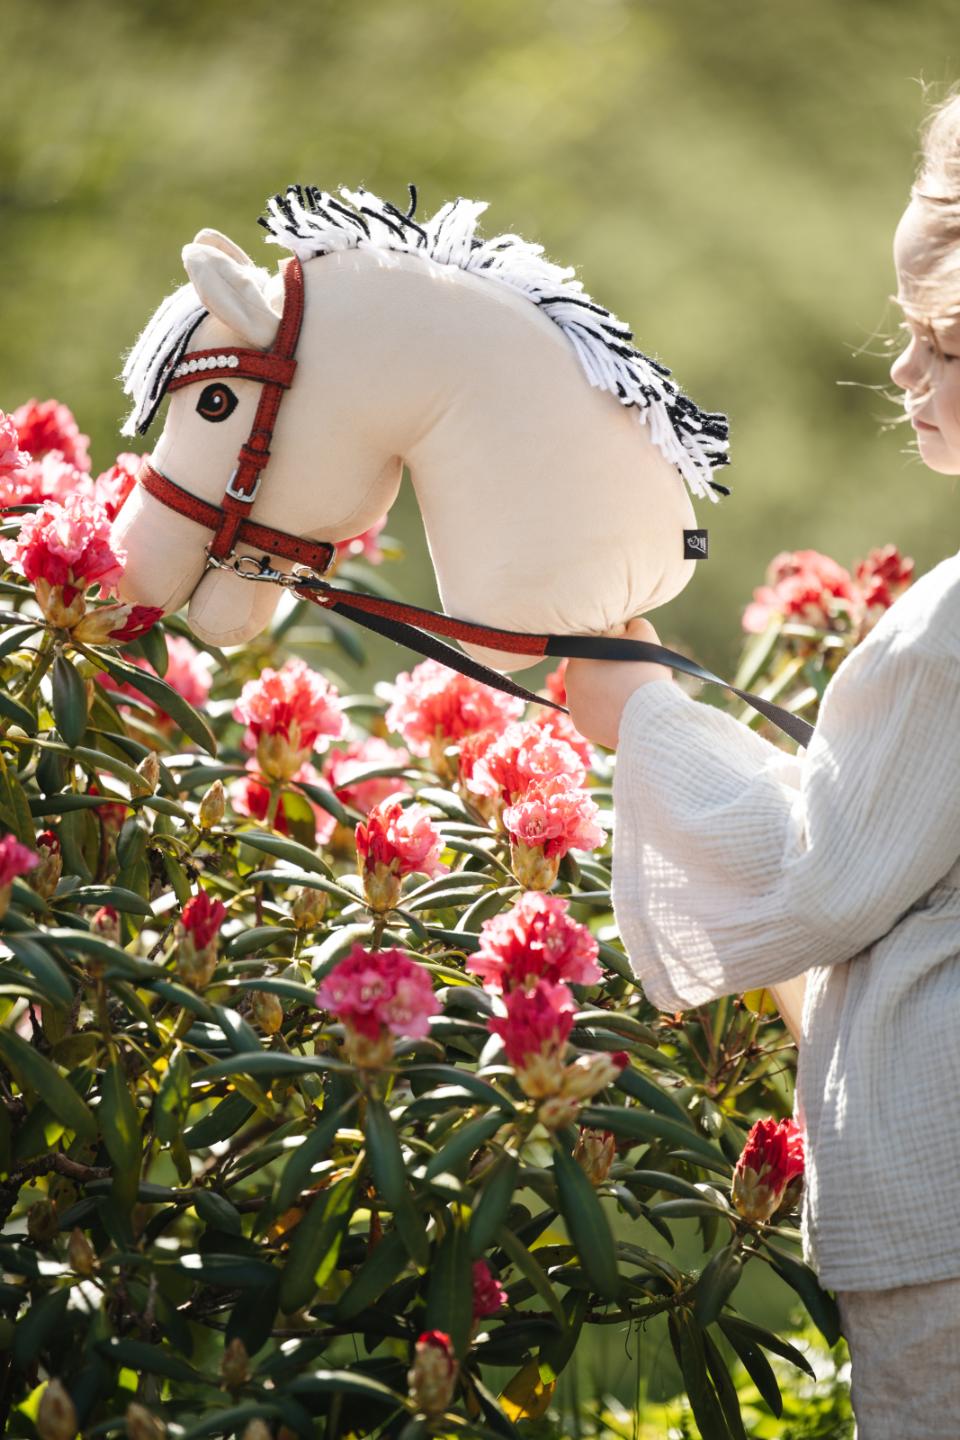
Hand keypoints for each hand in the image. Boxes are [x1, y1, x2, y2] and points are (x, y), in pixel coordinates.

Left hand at [564, 616, 677, 750]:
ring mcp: (573, 705)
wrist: (649, 717)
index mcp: (578, 656)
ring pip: (590, 694)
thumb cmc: (646, 673)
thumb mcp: (644, 635)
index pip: (592, 646)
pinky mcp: (581, 726)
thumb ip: (632, 624)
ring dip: (604, 692)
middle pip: (589, 671)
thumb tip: (628, 624)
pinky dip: (605, 713)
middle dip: (605, 671)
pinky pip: (593, 715)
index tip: (626, 656)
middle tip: (629, 676)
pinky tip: (622, 712)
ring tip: (627, 695)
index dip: (611, 648)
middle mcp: (568, 680)